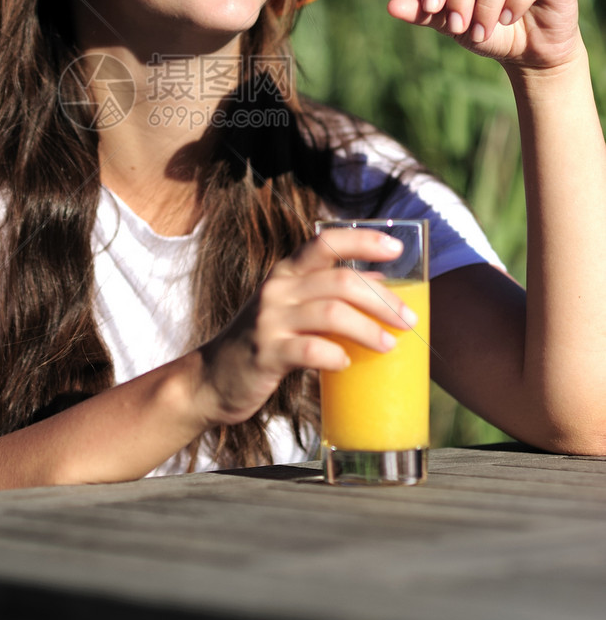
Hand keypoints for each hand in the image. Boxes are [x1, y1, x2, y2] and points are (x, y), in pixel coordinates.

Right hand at [196, 228, 417, 427]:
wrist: (212, 378)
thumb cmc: (264, 341)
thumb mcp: (291, 308)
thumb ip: (329, 295)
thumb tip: (382, 288)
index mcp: (286, 272)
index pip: (326, 242)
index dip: (363, 241)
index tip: (396, 250)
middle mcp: (277, 288)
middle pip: (340, 281)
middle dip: (382, 300)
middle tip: (408, 320)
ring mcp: (269, 320)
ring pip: (331, 313)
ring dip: (368, 330)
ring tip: (388, 345)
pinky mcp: (265, 354)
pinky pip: (309, 350)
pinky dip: (335, 356)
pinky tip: (345, 363)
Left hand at [387, 0, 580, 70]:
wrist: (529, 51)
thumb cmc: (487, 30)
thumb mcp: (451, 24)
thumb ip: (424, 12)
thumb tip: (391, 6)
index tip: (433, 11)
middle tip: (459, 29)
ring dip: (487, 6)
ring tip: (484, 32)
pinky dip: (517, 1)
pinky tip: (509, 19)